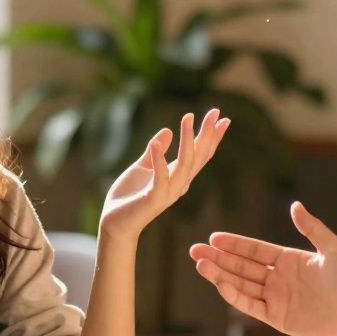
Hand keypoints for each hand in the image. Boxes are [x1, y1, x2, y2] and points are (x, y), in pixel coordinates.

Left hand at [99, 109, 229, 239]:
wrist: (113, 223)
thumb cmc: (128, 197)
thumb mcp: (142, 167)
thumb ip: (155, 152)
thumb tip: (167, 131)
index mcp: (177, 176)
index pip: (200, 155)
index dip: (211, 137)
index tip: (222, 118)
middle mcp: (178, 184)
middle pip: (199, 156)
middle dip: (208, 134)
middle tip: (215, 112)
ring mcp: (168, 192)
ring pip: (185, 164)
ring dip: (188, 140)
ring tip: (187, 117)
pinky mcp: (153, 198)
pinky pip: (160, 177)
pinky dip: (159, 159)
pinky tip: (156, 142)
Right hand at [188, 202, 336, 335]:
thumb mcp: (333, 248)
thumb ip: (312, 228)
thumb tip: (295, 206)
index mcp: (290, 260)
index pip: (255, 250)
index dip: (234, 244)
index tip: (213, 238)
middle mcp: (279, 278)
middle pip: (242, 266)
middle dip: (218, 258)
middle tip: (194, 251)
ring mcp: (276, 298)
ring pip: (241, 284)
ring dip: (220, 275)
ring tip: (200, 265)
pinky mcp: (277, 318)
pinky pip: (250, 305)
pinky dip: (234, 295)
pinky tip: (220, 283)